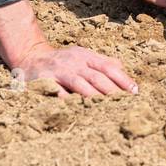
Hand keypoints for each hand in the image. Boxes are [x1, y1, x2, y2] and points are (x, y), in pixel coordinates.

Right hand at [17, 41, 137, 97]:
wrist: (30, 57)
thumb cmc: (62, 61)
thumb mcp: (83, 56)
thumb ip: (102, 62)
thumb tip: (123, 70)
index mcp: (85, 56)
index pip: (108, 67)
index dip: (122, 79)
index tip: (135, 92)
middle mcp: (73, 62)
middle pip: (96, 77)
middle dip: (112, 91)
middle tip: (125, 104)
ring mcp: (59, 71)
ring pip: (80, 84)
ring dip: (94, 97)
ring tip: (107, 108)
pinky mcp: (44, 81)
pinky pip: (57, 93)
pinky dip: (68, 101)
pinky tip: (78, 110)